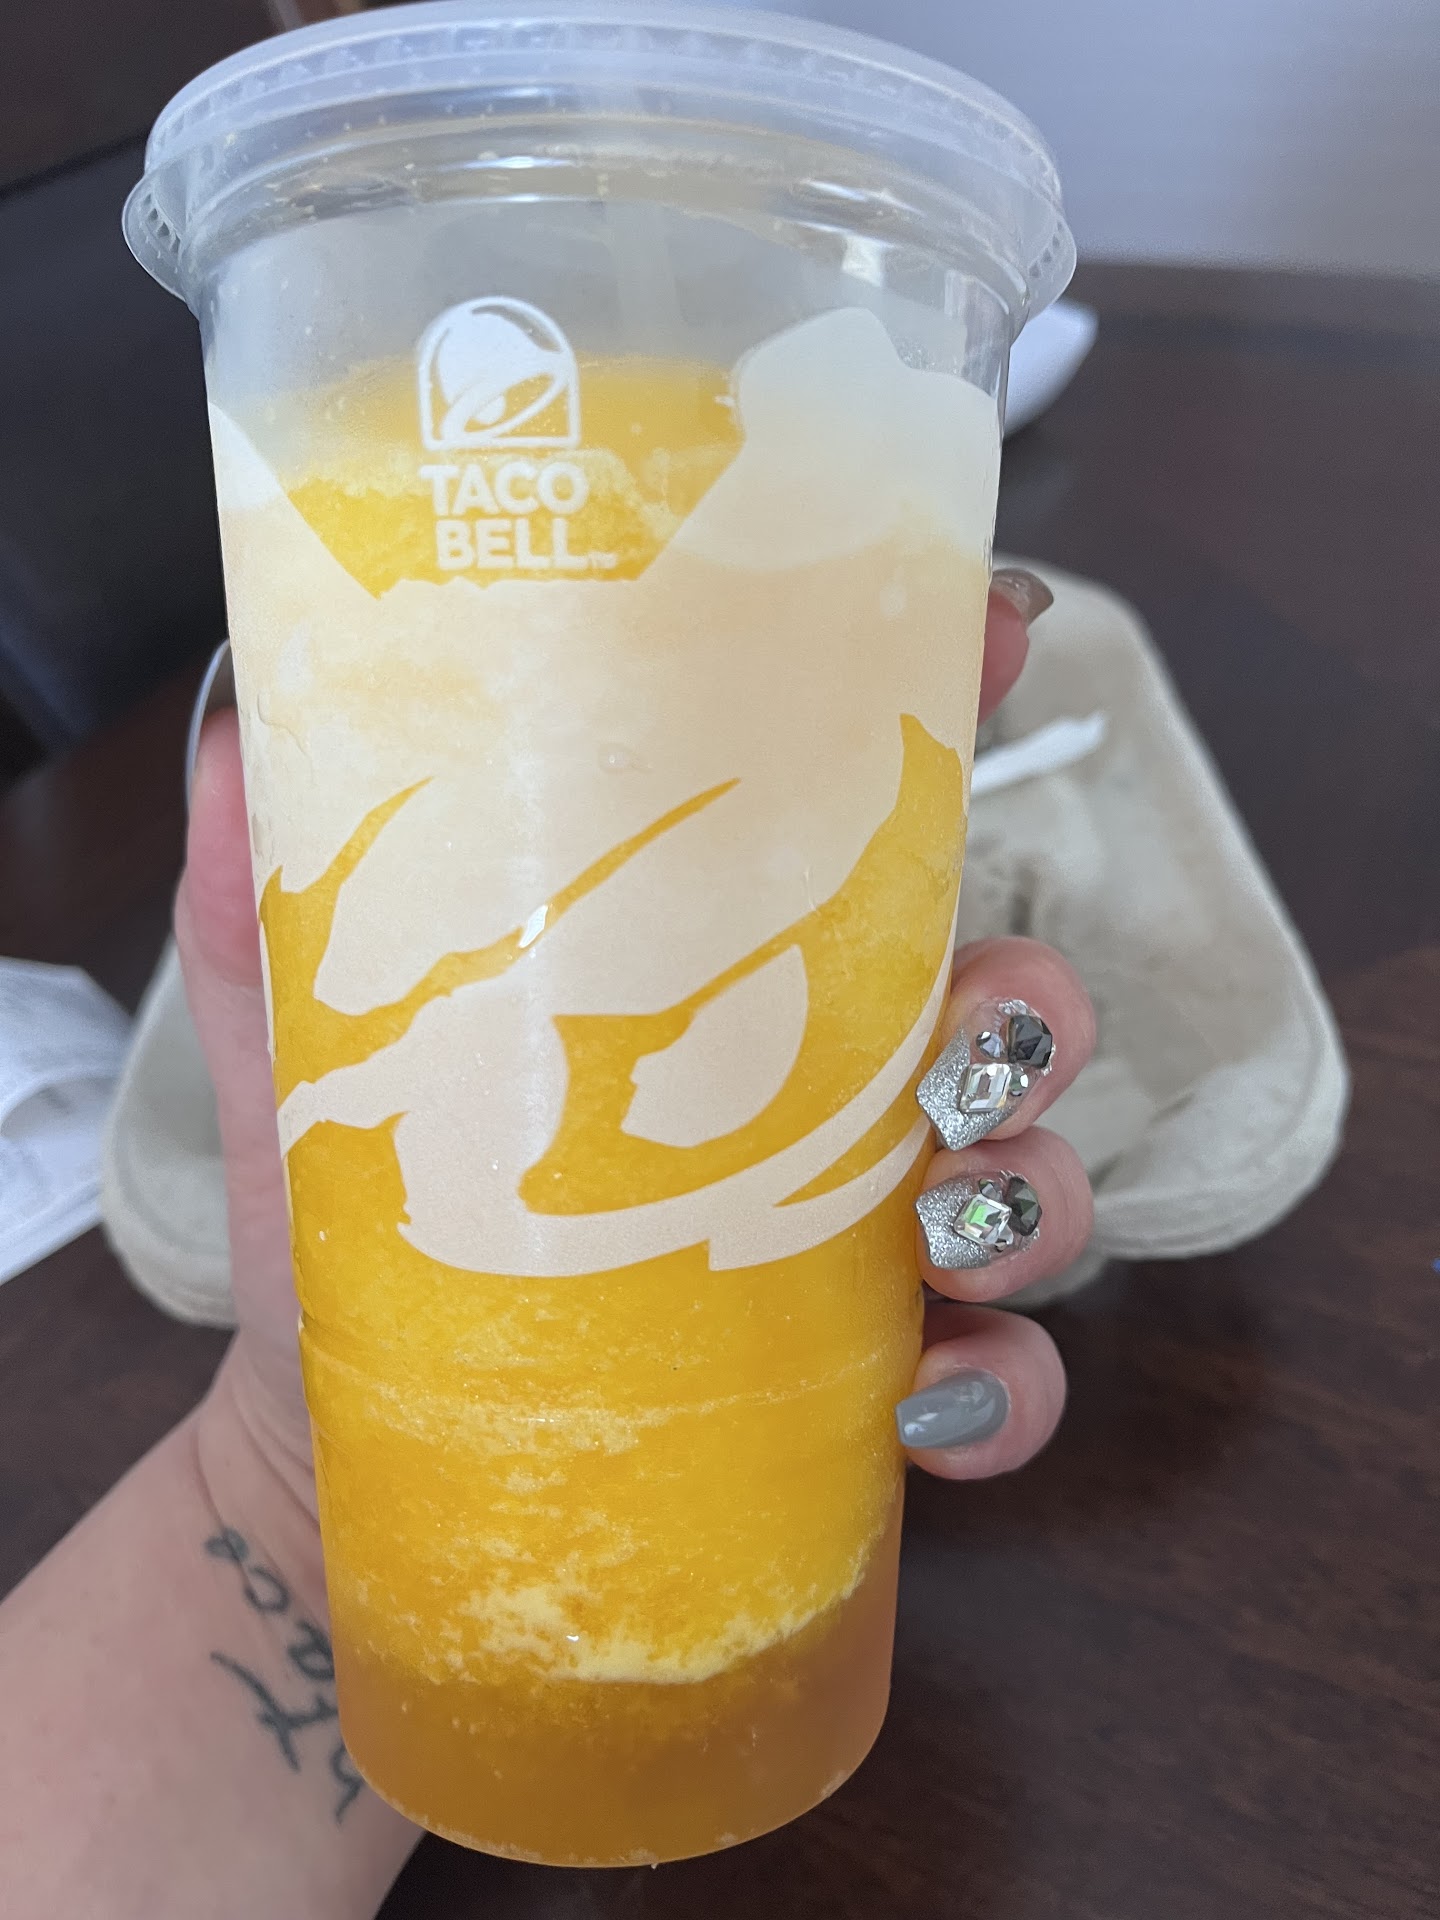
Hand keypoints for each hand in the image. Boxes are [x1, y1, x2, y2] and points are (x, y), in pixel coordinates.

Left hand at [174, 568, 1091, 1543]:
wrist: (357, 1421)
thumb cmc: (351, 1202)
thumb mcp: (305, 1031)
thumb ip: (274, 890)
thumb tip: (238, 721)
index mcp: (724, 973)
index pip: (865, 825)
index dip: (949, 713)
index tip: (994, 642)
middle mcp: (824, 1087)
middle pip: (1008, 1002)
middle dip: (1029, 1005)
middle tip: (956, 1050)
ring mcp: (863, 1237)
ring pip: (1039, 1179)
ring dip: (1035, 1191)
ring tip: (940, 1231)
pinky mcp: (871, 1380)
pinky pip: (1007, 1380)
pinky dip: (1009, 1388)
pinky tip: (925, 1403)